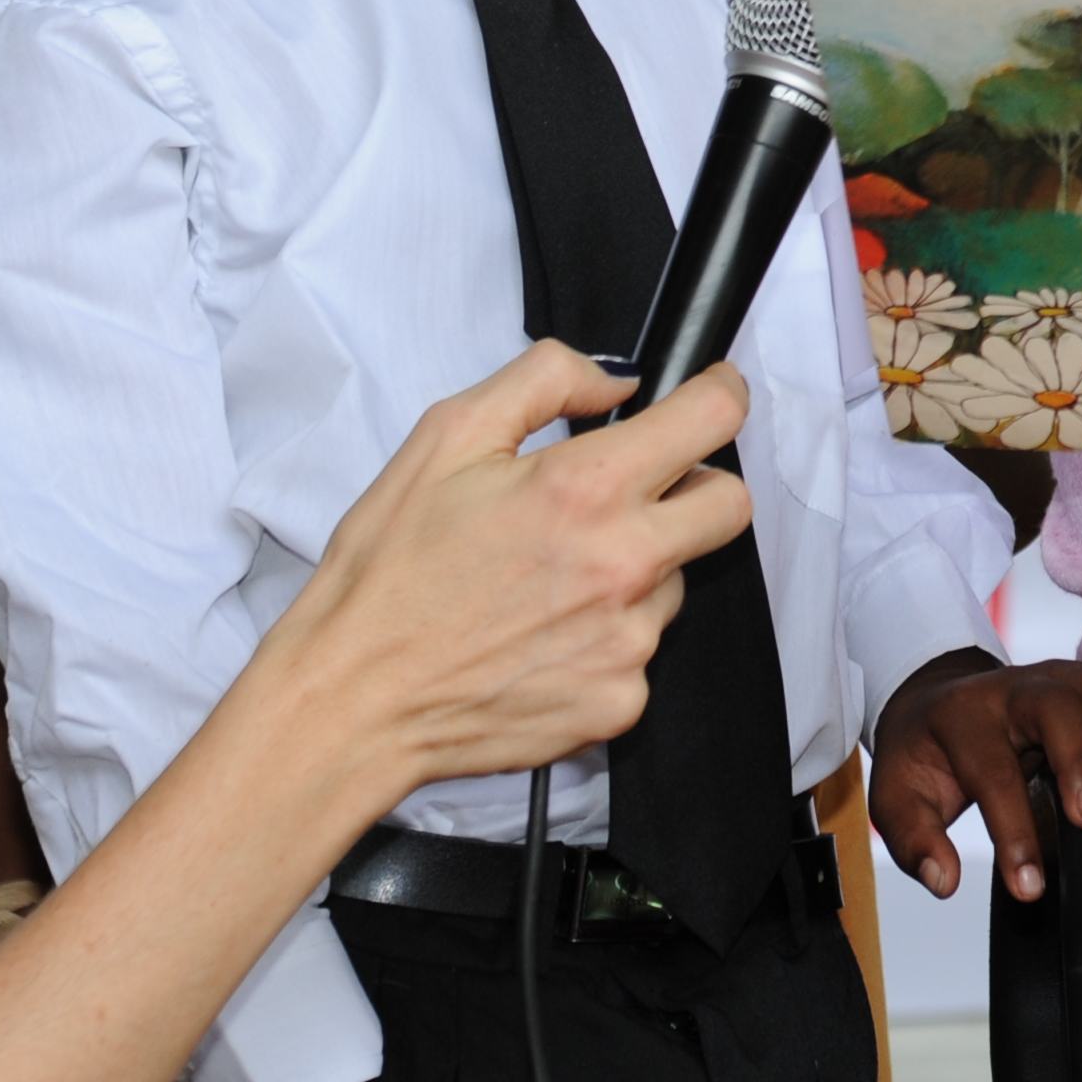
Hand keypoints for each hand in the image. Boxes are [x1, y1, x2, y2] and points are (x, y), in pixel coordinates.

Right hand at [276, 341, 752, 795]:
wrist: (353, 700)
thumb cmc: (388, 575)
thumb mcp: (446, 437)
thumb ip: (544, 381)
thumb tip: (614, 380)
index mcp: (584, 491)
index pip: (712, 420)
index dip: (720, 392)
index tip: (714, 392)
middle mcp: (623, 566)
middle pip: (729, 505)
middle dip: (696, 484)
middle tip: (636, 490)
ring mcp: (628, 641)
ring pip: (677, 580)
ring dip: (638, 568)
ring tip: (549, 579)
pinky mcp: (619, 702)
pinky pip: (640, 649)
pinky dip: (606, 635)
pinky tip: (543, 634)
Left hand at [870, 651, 1081, 901]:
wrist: (935, 701)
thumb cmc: (923, 758)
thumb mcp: (896, 798)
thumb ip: (914, 841)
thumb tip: (944, 880)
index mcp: (959, 718)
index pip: (990, 771)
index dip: (1013, 832)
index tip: (1030, 888)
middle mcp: (1010, 689)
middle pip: (1052, 706)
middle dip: (1077, 759)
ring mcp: (1053, 677)